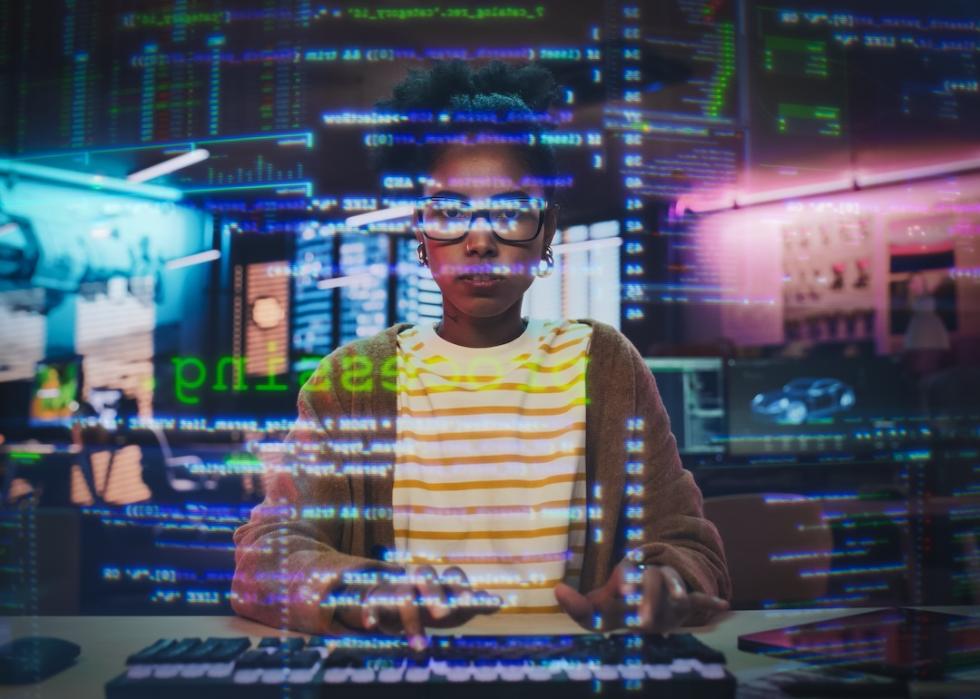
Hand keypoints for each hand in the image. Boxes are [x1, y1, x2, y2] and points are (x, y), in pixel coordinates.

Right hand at [334, 566, 500, 643]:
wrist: (391, 597)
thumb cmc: (430, 605)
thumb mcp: (452, 608)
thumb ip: (473, 605)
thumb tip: (498, 601)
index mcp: (440, 582)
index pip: (452, 576)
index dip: (462, 586)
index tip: (471, 601)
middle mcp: (419, 581)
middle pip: (426, 576)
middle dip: (435, 593)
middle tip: (443, 615)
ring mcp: (397, 588)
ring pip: (402, 594)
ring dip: (411, 620)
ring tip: (421, 647)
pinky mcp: (375, 599)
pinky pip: (371, 602)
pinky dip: (371, 612)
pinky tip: (372, 625)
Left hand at [554, 560, 728, 633]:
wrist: (644, 597)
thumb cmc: (619, 606)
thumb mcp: (598, 609)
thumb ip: (576, 605)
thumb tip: (555, 590)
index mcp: (630, 576)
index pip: (629, 577)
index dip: (627, 581)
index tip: (620, 588)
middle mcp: (651, 579)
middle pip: (655, 581)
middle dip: (650, 596)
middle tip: (642, 617)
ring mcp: (670, 591)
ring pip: (678, 589)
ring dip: (679, 594)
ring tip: (681, 601)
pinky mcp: (685, 603)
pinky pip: (699, 598)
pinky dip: (709, 599)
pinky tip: (723, 604)